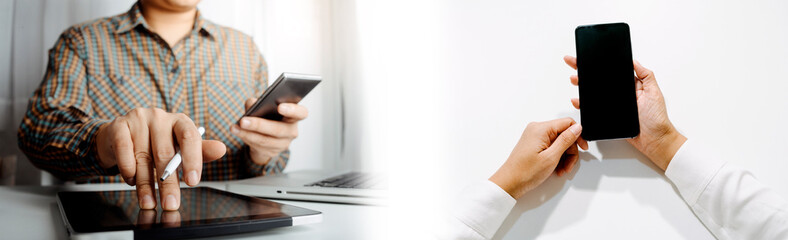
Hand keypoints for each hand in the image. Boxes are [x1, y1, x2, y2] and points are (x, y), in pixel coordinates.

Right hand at [95, 108, 226, 209]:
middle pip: (165, 154)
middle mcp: (160, 117)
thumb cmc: (156, 142)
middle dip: (168, 184)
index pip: (190, 137)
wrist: (121, 134)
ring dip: (145, 184)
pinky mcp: (119, 125)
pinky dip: (127, 169)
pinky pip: (124, 150)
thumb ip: (200, 151)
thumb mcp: (180, 147)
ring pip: (143, 157)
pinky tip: (131, 180)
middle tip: (170, 204)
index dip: (193, 160)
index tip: (192, 181)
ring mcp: (139, 119)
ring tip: (149, 202)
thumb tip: (221, 149)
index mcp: (180, 121)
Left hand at [230, 99, 307, 164]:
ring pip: (265, 140)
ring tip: (235, 127)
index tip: (280, 107)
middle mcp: (292, 131)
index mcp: (294, 116)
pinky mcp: (273, 152)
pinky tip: (237, 131)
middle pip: (278, 129)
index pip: (301, 113)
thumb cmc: (268, 114)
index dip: (293, 110)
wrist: (266, 133)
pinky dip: (246, 138)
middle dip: (259, 125)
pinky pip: (259, 146)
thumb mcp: (265, 105)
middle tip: (243, 120)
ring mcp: (283, 143)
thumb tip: (252, 104)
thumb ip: (259, 101)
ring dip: (248, 134)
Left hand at [489, 118, 586, 198]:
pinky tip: (556, 168)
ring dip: (564, 156)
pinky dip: (556, 157)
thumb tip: (577, 128)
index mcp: (541, 128)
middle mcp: (537, 129)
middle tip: (569, 165)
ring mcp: (534, 137)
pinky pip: (551, 146)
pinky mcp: (533, 144)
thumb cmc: (525, 172)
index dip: (578, 136)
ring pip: (559, 142)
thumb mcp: (551, 157)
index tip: (583, 148)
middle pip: (564, 134)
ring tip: (562, 170)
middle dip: (570, 151)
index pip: (567, 123)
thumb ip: (566, 140)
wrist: (509, 183)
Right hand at [563, 56, 686, 169]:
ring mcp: (612, 104)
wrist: (654, 139)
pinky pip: (593, 108)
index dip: (601, 63)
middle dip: (585, 71)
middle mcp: (619, 94)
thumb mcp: (654, 92)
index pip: (612, 71)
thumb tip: (634, 61)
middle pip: (600, 80)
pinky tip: (578, 100)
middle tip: (574, 63)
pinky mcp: (608, 115)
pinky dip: (583, 104)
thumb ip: (646, 75)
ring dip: (582, 85)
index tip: (590, 56)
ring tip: (574, 79)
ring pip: (594, 93)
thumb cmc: (657, 118)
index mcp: (629, 85)